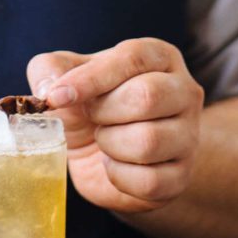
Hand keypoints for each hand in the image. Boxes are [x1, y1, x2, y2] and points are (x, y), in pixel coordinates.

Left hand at [27, 37, 203, 216]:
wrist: (101, 155)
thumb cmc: (88, 106)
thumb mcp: (64, 77)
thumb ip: (49, 69)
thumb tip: (49, 89)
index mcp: (158, 57)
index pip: (132, 58)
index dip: (91, 78)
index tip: (58, 96)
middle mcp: (183, 91)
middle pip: (147, 97)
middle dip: (103, 111)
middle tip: (91, 117)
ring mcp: (188, 135)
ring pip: (149, 141)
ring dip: (110, 144)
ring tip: (104, 139)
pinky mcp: (181, 176)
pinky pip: (149, 181)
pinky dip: (118, 177)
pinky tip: (114, 165)